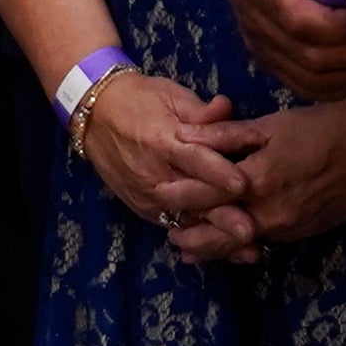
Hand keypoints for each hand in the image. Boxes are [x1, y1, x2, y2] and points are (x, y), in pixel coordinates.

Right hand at [68, 68, 252, 241]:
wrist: (94, 117)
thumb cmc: (139, 100)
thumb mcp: (170, 96)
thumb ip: (201, 111)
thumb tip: (227, 108)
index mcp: (161, 140)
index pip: (194, 159)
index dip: (218, 173)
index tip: (243, 185)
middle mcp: (152, 174)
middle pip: (191, 198)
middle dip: (221, 215)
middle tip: (251, 229)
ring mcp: (146, 196)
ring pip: (183, 219)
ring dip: (215, 236)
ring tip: (245, 249)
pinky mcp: (143, 209)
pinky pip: (173, 226)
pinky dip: (199, 239)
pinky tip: (225, 250)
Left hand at [180, 100, 345, 262]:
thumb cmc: (321, 126)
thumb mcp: (270, 124)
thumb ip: (223, 135)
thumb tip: (182, 135)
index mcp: (255, 181)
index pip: (203, 197)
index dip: (178, 199)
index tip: (158, 198)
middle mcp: (268, 213)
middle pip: (218, 234)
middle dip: (193, 239)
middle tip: (171, 239)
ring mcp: (288, 228)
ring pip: (242, 244)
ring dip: (216, 248)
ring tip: (193, 253)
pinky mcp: (305, 234)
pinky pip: (266, 243)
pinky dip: (244, 244)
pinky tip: (235, 243)